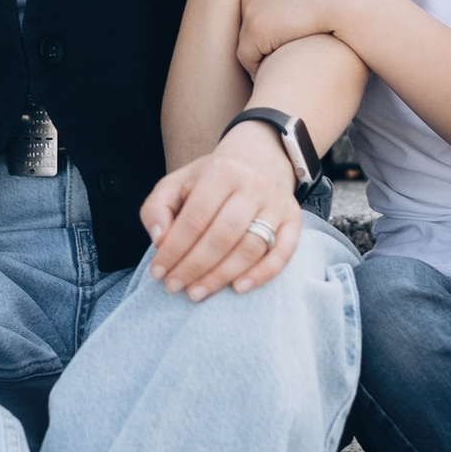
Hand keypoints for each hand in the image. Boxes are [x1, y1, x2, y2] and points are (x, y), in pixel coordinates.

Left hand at [140, 126, 306, 299]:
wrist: (257, 159)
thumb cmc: (209, 179)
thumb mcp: (176, 183)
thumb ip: (157, 209)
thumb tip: (159, 240)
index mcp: (221, 172)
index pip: (195, 218)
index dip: (174, 249)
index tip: (157, 272)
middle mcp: (253, 186)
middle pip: (223, 236)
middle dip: (195, 267)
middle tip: (174, 286)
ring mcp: (276, 204)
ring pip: (250, 248)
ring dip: (221, 276)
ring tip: (197, 292)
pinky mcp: (293, 220)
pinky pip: (283, 253)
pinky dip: (262, 274)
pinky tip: (237, 288)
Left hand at [238, 0, 360, 75]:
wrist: (350, 0)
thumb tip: (308, 8)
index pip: (261, 5)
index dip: (275, 24)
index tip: (291, 37)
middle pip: (251, 23)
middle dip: (264, 40)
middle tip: (283, 56)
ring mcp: (251, 9)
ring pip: (247, 42)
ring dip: (262, 56)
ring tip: (281, 67)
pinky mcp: (255, 30)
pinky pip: (247, 58)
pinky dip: (257, 70)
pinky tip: (277, 76)